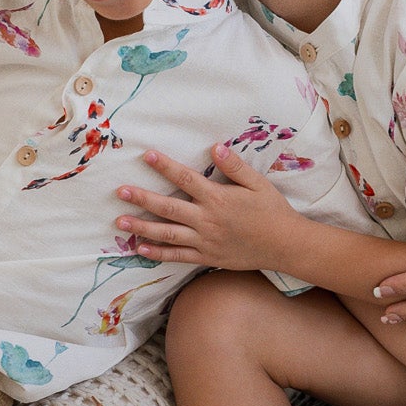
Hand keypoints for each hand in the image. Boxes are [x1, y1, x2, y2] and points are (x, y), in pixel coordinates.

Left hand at [117, 145, 296, 270]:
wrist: (285, 245)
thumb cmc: (272, 211)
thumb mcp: (258, 184)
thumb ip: (235, 166)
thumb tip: (215, 147)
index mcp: (218, 198)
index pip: (185, 179)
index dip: (165, 166)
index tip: (147, 156)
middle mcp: (207, 220)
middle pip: (168, 208)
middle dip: (142, 199)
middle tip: (120, 192)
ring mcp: (205, 241)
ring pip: (167, 234)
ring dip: (142, 227)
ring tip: (120, 221)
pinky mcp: (206, 258)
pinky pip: (178, 256)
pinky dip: (158, 253)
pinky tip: (140, 248)